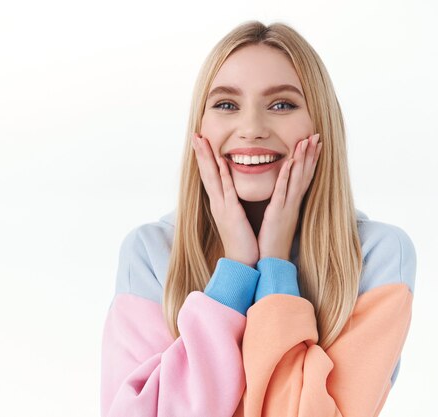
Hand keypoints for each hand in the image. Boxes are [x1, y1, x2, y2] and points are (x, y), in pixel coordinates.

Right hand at [191, 132, 258, 266]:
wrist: (243, 261)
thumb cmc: (243, 240)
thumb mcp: (236, 217)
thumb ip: (233, 204)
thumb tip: (232, 193)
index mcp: (220, 203)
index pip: (210, 176)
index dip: (204, 159)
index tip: (200, 143)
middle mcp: (217, 203)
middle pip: (206, 173)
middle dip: (200, 153)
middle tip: (194, 135)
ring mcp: (222, 207)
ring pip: (213, 177)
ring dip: (207, 158)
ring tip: (202, 141)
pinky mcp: (232, 212)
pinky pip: (228, 189)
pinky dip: (225, 174)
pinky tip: (222, 161)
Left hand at [258, 133, 321, 260]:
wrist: (272, 261)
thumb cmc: (273, 241)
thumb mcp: (278, 218)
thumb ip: (282, 205)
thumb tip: (282, 195)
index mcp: (292, 204)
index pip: (304, 177)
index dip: (311, 160)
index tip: (316, 144)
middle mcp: (293, 203)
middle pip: (305, 174)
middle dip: (310, 154)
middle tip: (316, 135)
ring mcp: (287, 207)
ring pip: (297, 179)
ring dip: (302, 159)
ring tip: (306, 141)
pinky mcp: (277, 213)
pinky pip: (283, 191)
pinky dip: (287, 176)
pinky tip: (289, 162)